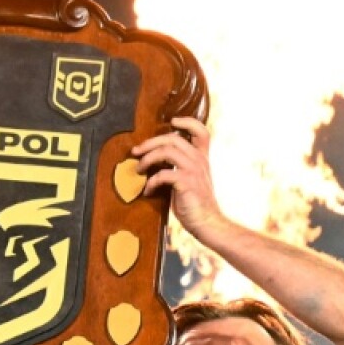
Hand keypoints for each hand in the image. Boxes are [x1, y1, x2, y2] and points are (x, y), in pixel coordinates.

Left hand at [132, 116, 220, 235]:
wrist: (207, 223)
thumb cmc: (195, 205)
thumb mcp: (189, 182)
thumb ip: (178, 169)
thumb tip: (155, 165)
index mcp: (201, 159)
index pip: (201, 132)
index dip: (188, 122)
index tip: (173, 121)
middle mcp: (199, 161)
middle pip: (173, 138)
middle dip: (150, 142)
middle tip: (135, 151)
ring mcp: (194, 170)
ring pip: (167, 151)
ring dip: (147, 159)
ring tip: (138, 169)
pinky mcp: (187, 183)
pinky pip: (163, 174)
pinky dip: (151, 182)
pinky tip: (147, 191)